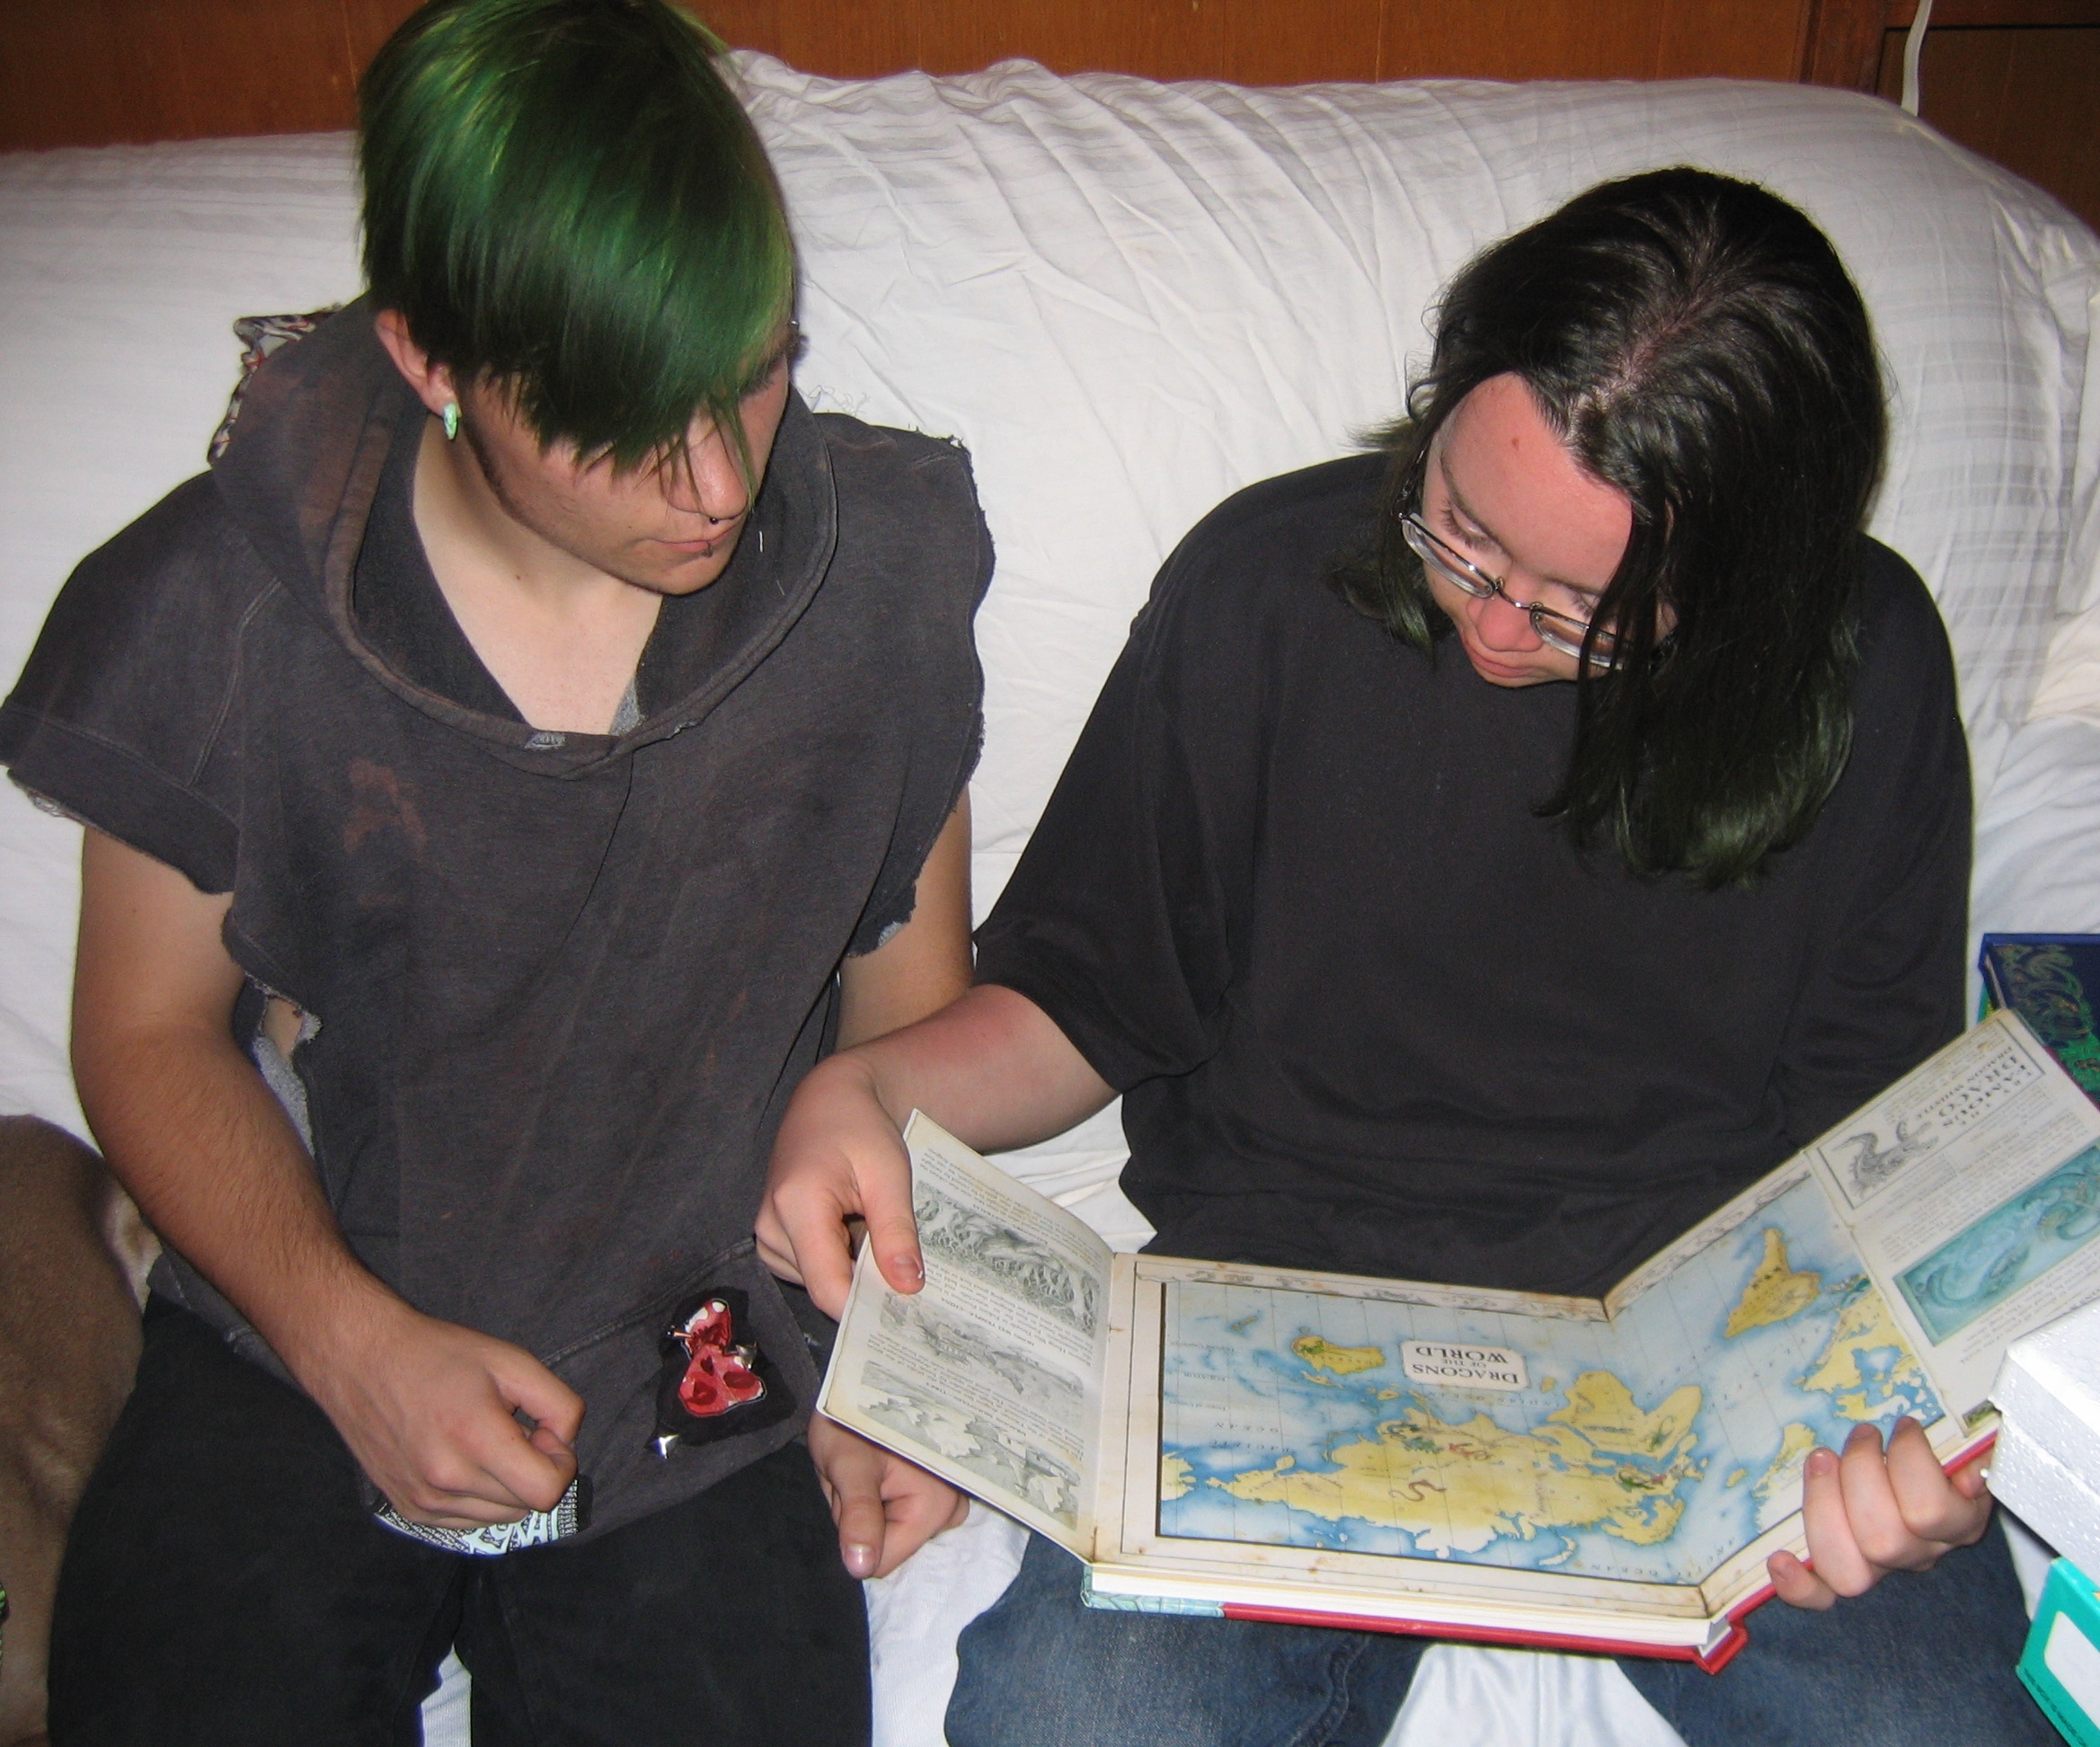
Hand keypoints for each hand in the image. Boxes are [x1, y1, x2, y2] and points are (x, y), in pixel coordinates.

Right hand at [292, 1293, 583, 1528]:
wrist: (361, 1361)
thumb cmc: (439, 1354)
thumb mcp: (513, 1361)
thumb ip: (558, 1404)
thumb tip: (565, 1444)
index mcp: (475, 1440)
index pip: (546, 1491)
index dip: (560, 1463)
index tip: (541, 1433)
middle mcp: (448, 1481)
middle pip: (526, 1505)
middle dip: (535, 1470)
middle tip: (514, 1430)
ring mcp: (424, 1501)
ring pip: (499, 1517)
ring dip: (508, 1486)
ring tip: (485, 1441)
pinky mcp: (409, 1510)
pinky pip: (468, 1521)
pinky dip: (480, 1497)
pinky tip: (464, 1458)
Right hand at [758, 1053, 924, 1317]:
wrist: (829, 1102)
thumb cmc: (861, 1130)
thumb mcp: (890, 1175)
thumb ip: (896, 1232)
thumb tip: (908, 1287)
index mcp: (797, 1205)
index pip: (828, 1288)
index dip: (867, 1308)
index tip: (907, 1312)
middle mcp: (771, 1226)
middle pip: (824, 1287)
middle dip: (866, 1285)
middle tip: (906, 1270)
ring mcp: (767, 1235)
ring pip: (820, 1282)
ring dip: (853, 1268)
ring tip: (875, 1230)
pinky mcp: (773, 1240)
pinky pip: (812, 1269)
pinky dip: (840, 1260)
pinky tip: (855, 1229)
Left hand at [807, 1412, 968, 1577]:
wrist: (864, 1381)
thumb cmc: (853, 1418)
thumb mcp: (847, 1466)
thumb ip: (858, 1517)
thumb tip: (862, 1569)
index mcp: (936, 1505)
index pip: (883, 1561)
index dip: (855, 1532)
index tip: (854, 1487)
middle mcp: (954, 1507)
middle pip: (892, 1546)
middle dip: (866, 1518)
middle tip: (859, 1475)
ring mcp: (952, 1499)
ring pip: (895, 1532)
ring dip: (874, 1507)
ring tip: (869, 1466)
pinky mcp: (945, 1492)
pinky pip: (905, 1515)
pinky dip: (887, 1497)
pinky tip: (883, 1466)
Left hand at [1768, 1416, 1991, 1609]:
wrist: (1929, 1483)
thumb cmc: (1944, 1456)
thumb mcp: (1972, 1450)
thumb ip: (1980, 1460)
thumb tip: (1968, 1476)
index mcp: (1957, 1526)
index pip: (1931, 1512)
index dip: (1910, 1463)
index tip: (1904, 1426)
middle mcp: (1920, 1555)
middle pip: (1882, 1539)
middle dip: (1860, 1472)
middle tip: (1861, 1434)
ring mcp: (1881, 1570)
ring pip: (1849, 1568)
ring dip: (1823, 1504)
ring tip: (1823, 1458)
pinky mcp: (1841, 1577)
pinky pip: (1823, 1598)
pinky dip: (1800, 1586)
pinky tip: (1780, 1560)